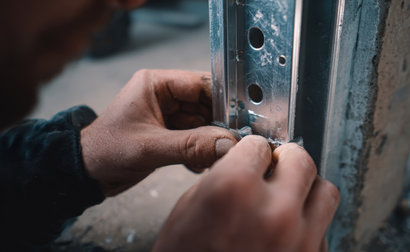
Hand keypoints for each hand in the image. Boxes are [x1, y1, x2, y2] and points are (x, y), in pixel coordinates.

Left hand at [81, 70, 236, 195]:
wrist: (86, 173)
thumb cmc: (106, 151)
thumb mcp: (149, 147)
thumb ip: (191, 146)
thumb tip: (228, 144)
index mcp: (156, 84)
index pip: (202, 84)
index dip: (224, 101)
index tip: (242, 120)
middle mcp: (164, 96)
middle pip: (206, 104)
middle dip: (219, 126)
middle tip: (232, 144)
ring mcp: (168, 115)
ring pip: (203, 123)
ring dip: (210, 142)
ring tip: (213, 158)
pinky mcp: (169, 132)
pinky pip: (195, 137)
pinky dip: (200, 151)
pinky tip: (197, 164)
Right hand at [152, 136, 339, 251]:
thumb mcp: (188, 210)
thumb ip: (224, 178)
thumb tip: (250, 163)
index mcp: (233, 189)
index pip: (259, 145)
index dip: (251, 151)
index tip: (252, 157)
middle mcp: (273, 212)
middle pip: (302, 159)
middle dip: (285, 161)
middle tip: (275, 168)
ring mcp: (299, 243)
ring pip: (325, 192)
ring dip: (307, 190)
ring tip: (287, 199)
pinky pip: (324, 230)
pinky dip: (308, 225)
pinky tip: (286, 233)